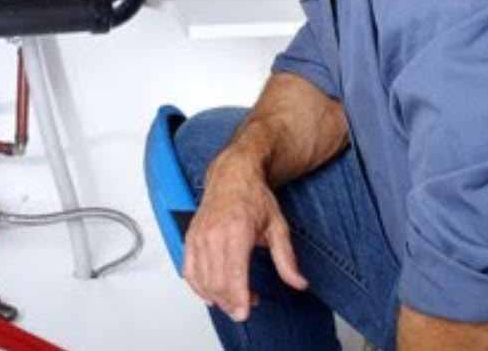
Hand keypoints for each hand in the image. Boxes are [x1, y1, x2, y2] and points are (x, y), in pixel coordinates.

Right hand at [182, 149, 307, 321]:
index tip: (245, 312)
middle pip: (217, 282)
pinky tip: (211, 293)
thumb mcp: (278, 226)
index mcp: (236, 230)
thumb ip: (287, 258)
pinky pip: (188, 271)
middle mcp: (213, 233)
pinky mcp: (190, 238)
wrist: (232, 175)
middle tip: (245, 307)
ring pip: (202, 280)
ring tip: (234, 298)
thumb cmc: (254, 197)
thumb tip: (299, 283)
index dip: (238, 299)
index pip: (233, 275)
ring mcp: (199, 236)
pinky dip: (198, 287)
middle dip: (230, 302)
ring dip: (217, 297)